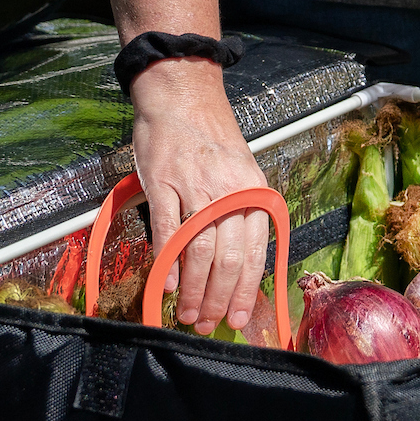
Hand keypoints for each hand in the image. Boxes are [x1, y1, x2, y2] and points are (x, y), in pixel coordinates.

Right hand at [127, 59, 271, 332]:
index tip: (237, 318)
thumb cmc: (213, 139)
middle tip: (207, 323)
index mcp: (254, 192)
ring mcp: (196, 188)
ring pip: (200, 251)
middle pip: (228, 258)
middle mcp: (230, 192)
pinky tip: (168, 286)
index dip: (245, 291)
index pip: (255, 253)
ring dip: (194, 290)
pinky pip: (168, 231)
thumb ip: (243, 215)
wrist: (184, 97)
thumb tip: (239, 268)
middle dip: (218, 299)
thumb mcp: (243, 173)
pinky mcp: (164, 183)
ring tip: (188, 313)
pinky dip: (168, 263)